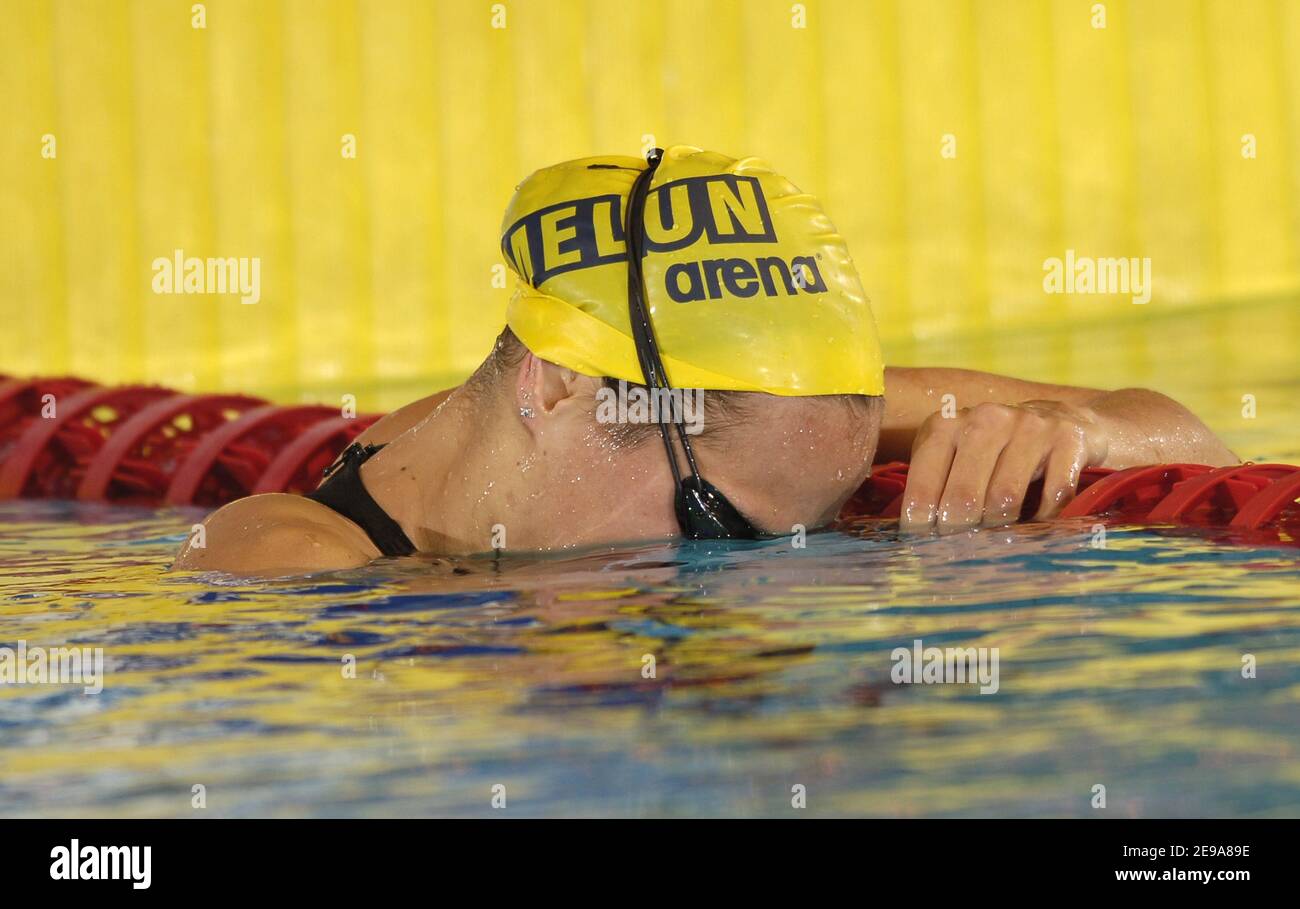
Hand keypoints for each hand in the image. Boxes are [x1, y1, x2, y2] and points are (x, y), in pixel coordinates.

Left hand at [899, 400, 1108, 533]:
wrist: (1061, 419)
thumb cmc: (992, 449)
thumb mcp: (953, 454)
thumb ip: (932, 484)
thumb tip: (915, 537)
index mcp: (946, 424)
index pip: (924, 482)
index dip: (921, 521)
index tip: (923, 544)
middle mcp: (986, 420)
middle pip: (964, 495)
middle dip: (959, 531)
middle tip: (961, 551)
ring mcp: (1029, 427)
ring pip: (1005, 497)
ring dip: (1000, 528)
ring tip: (997, 538)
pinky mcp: (1068, 440)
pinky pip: (1053, 495)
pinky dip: (1043, 520)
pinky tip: (1036, 525)